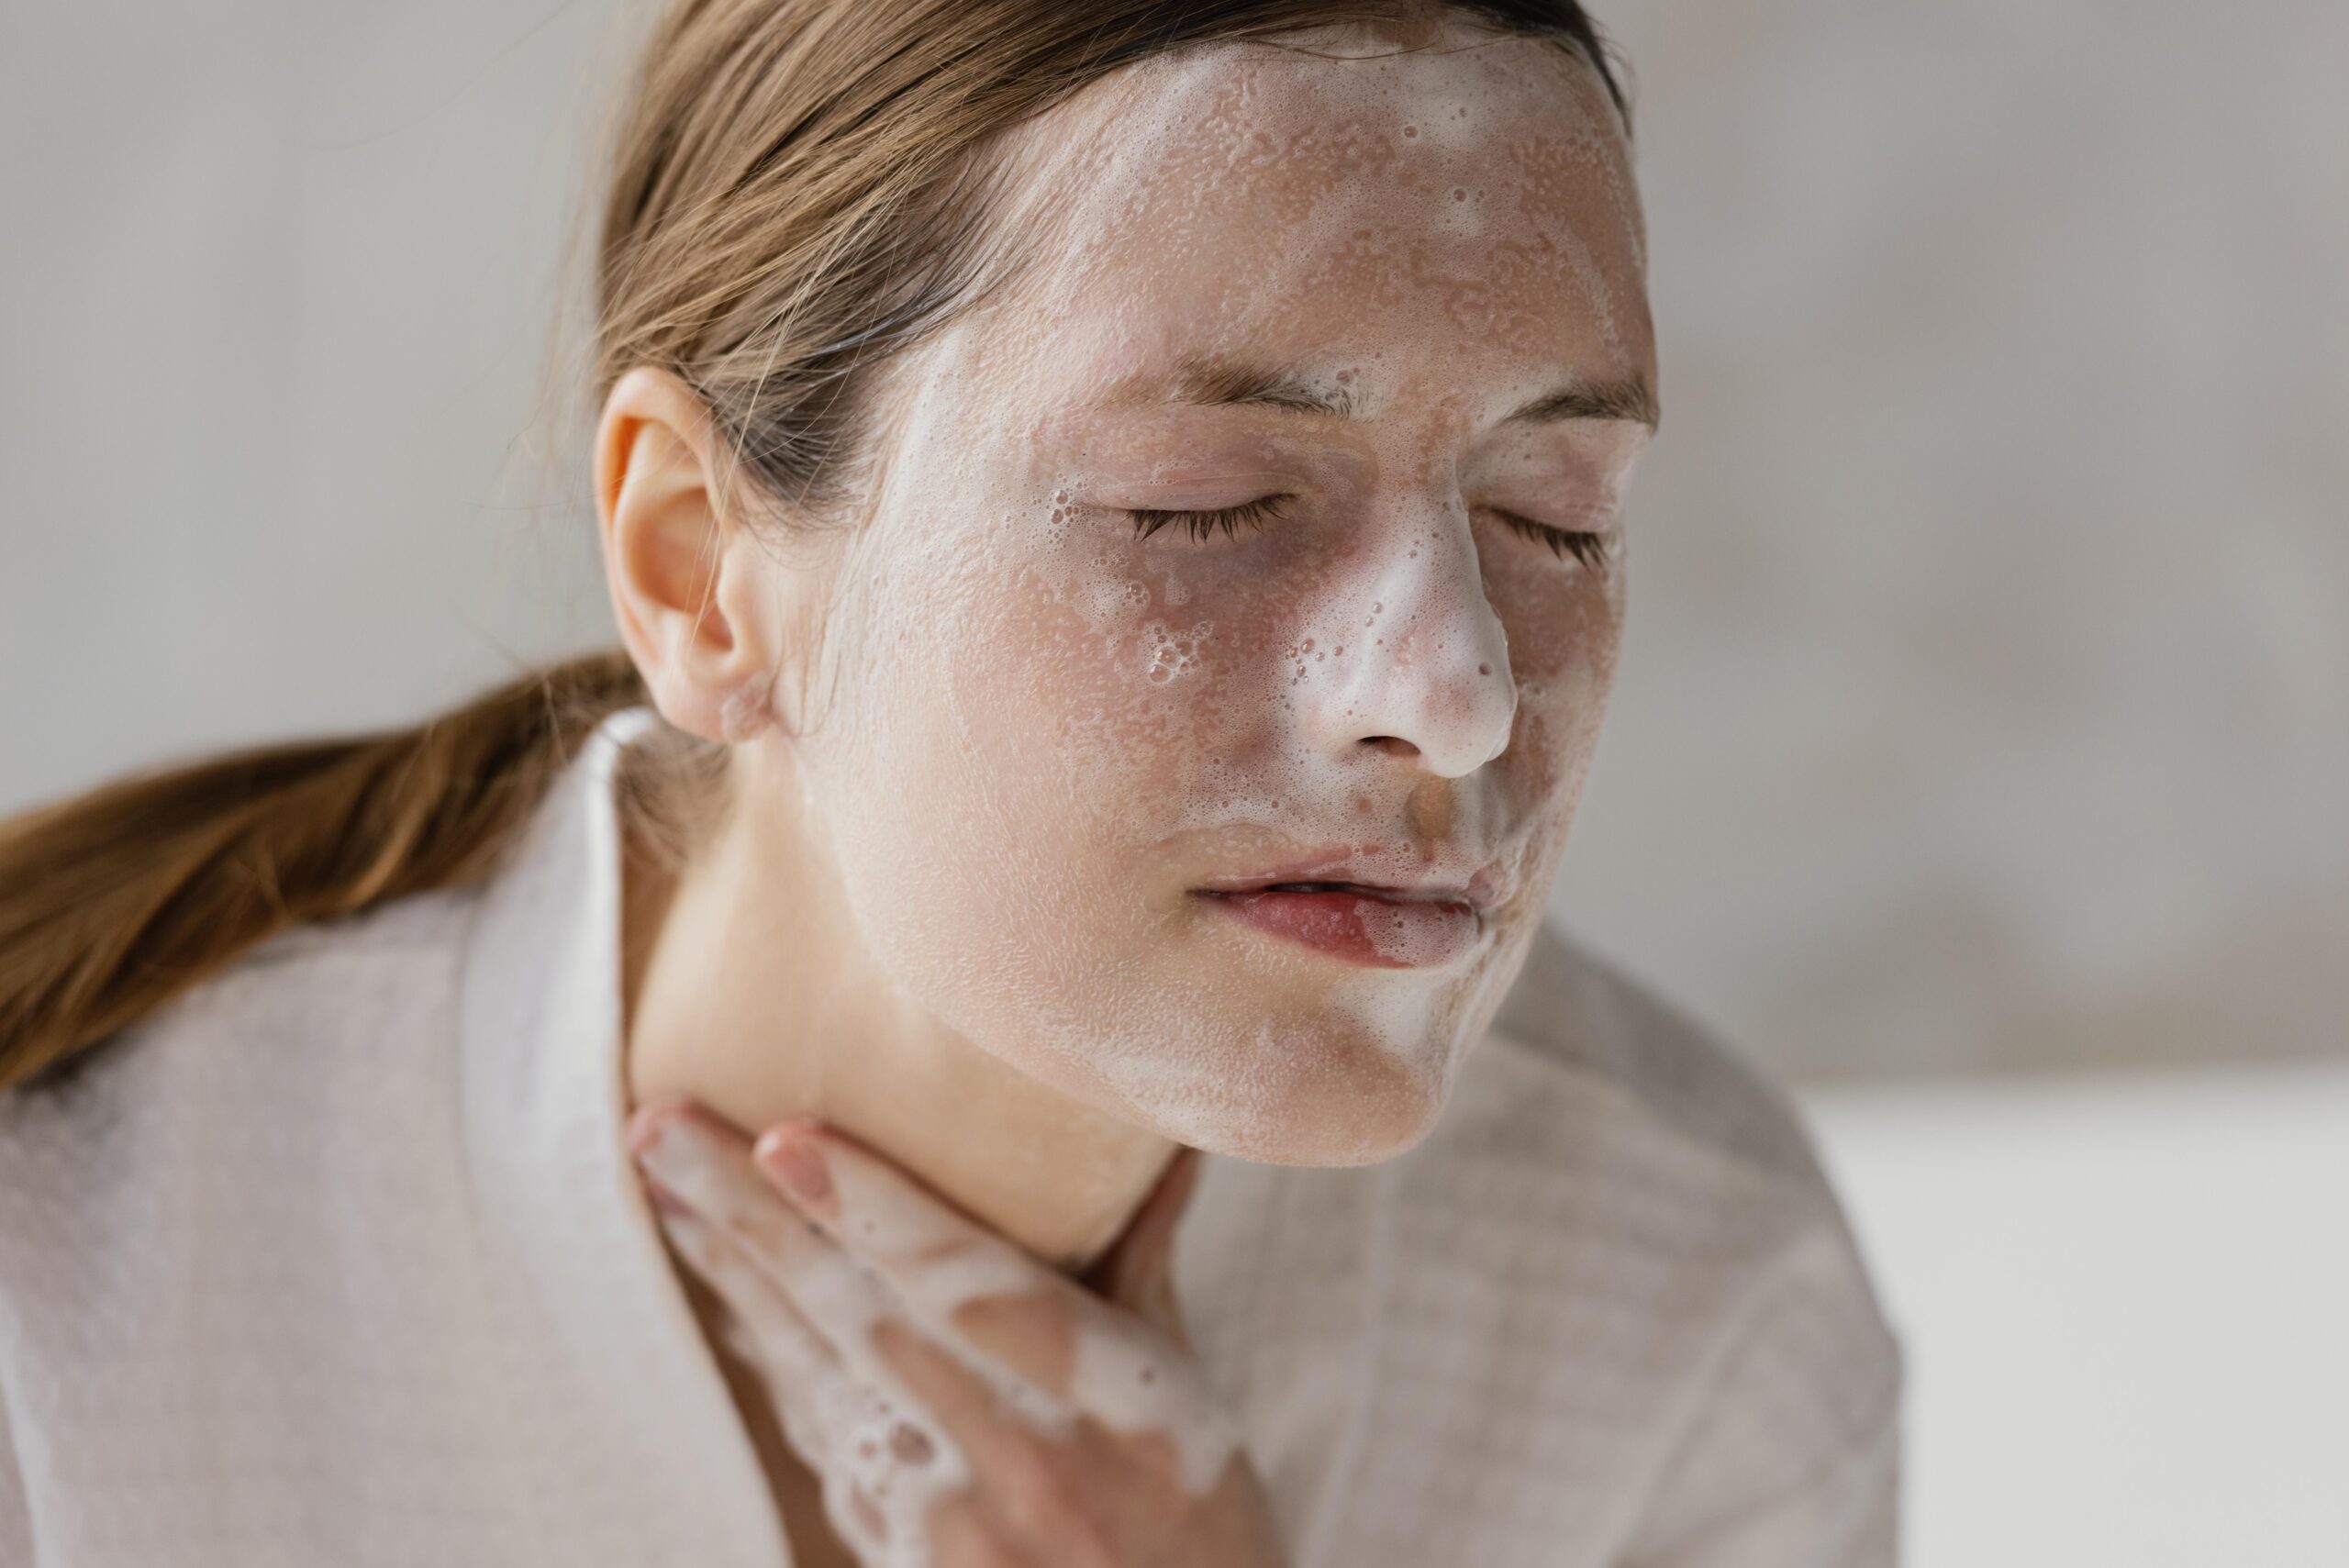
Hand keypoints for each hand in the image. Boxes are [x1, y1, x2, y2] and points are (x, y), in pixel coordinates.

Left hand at [626, 1098, 1291, 1567]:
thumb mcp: (1198, 1395)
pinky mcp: (894, 1552)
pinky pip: (814, 1429)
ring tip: (660, 1182)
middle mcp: (1013, 1461)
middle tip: (659, 1128)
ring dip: (731, 1272)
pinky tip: (727, 1292)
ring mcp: (941, 1521)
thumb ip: (1144, 1264)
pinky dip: (766, 1350)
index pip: (969, 1289)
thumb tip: (1154, 1141)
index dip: (875, 1211)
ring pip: (813, 1368)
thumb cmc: (1200, 1526)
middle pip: (858, 1316)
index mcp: (1106, 1404)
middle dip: (749, 1217)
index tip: (785, 1140)